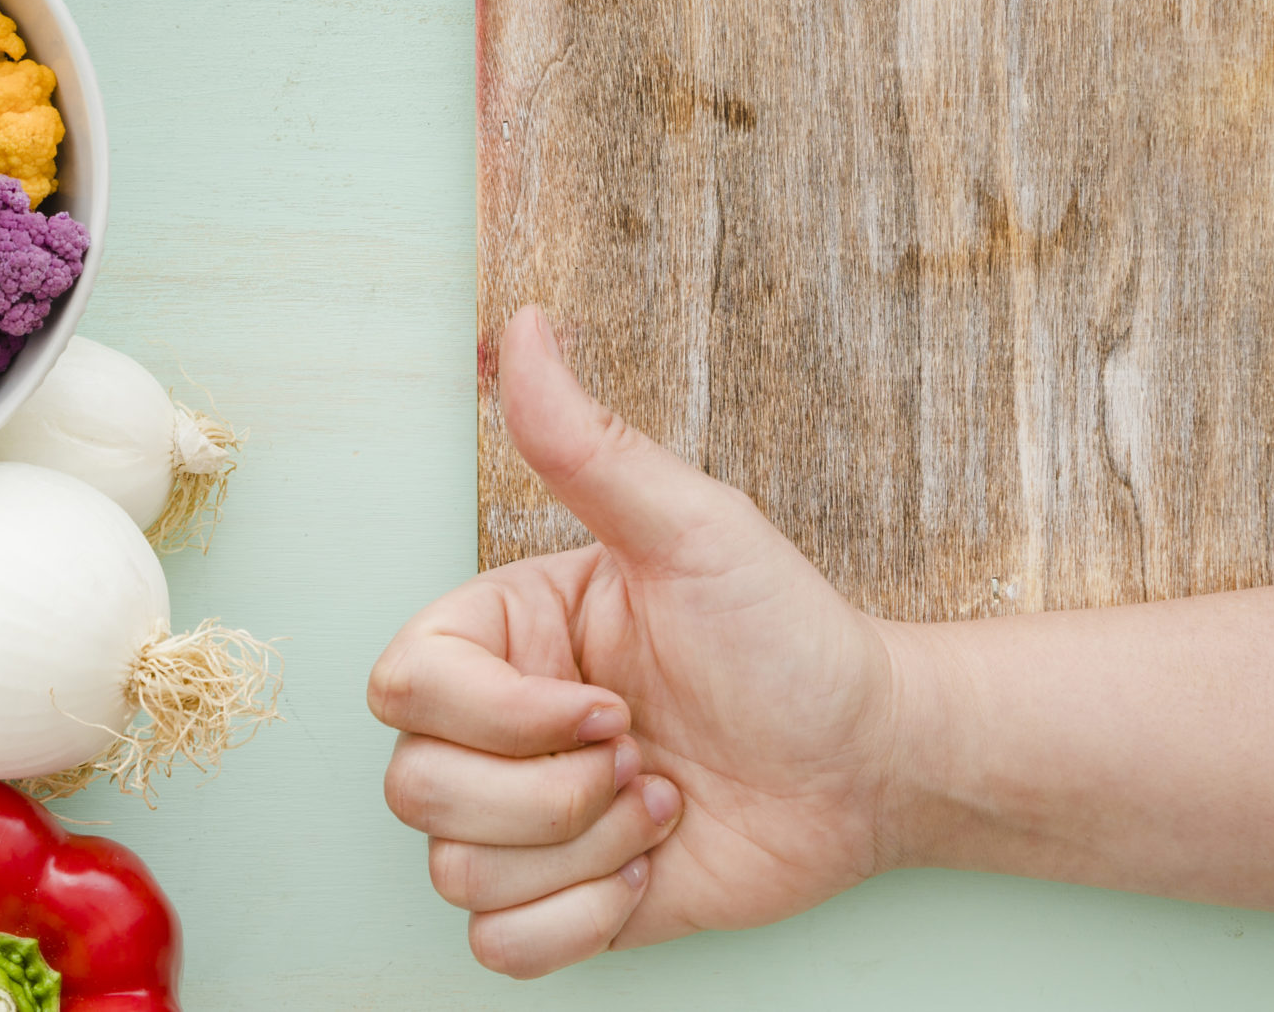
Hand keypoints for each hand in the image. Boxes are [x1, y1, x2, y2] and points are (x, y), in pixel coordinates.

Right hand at [368, 305, 919, 976]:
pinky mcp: (562, 900)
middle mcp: (496, 725)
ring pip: (457, 872)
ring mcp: (523, 819)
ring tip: (664, 801)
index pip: (401, 687)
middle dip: (550, 793)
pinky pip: (500, 948)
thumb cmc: (791, 636)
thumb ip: (588, 444)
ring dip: (586, 851)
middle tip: (646, 752)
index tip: (610, 701)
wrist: (872, 759)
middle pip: (415, 788)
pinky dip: (584, 921)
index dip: (497, 716)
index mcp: (502, 632)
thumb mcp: (694, 530)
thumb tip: (524, 325)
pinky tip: (653, 867)